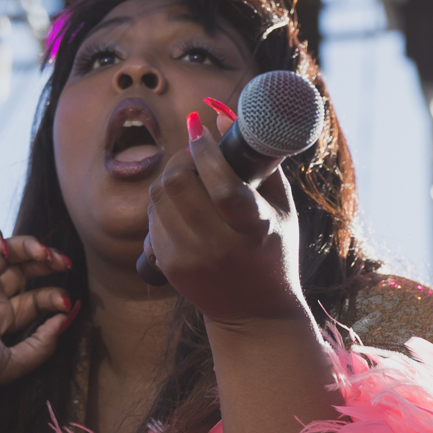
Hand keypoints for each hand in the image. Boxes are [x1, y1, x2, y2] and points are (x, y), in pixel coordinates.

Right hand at [0, 226, 74, 388]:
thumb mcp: (11, 364)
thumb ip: (41, 347)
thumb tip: (63, 320)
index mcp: (0, 318)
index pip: (34, 299)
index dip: (53, 296)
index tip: (65, 301)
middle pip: (25, 270)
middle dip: (47, 263)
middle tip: (63, 263)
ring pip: (6, 250)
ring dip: (28, 246)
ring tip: (42, 253)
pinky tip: (5, 248)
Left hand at [143, 108, 309, 325]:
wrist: (254, 314)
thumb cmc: (274, 252)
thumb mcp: (281, 209)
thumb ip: (259, 164)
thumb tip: (225, 117)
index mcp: (254, 229)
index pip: (221, 185)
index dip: (204, 150)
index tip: (197, 126)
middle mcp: (218, 246)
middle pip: (177, 185)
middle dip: (180, 158)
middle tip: (192, 153)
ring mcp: (189, 259)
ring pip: (158, 198)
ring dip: (168, 178)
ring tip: (187, 177)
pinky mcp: (170, 268)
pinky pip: (151, 220)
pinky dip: (162, 205)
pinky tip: (180, 206)